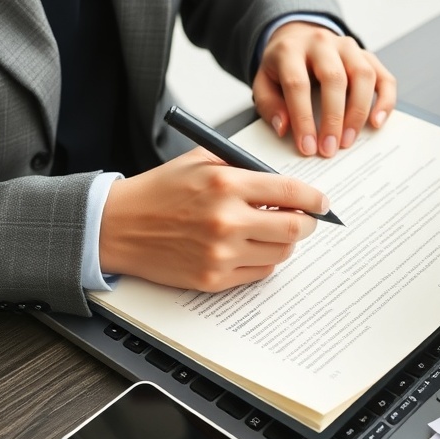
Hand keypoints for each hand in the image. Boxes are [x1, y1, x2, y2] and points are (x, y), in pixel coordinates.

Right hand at [99, 148, 326, 291]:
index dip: (315, 200)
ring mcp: (221, 253)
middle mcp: (226, 219)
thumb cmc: (160, 191)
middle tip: (304, 220)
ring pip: (280, 253)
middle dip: (307, 224)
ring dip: (283, 243)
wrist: (118, 226)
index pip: (291, 194)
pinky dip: (263, 260)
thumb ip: (246, 169)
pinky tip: (248, 247)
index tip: (321, 203)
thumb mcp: (202, 161)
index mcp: (225, 183)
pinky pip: (260, 273)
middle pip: (295, 229)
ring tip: (267, 231)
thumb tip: (289, 185)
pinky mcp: (213, 278)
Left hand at [252, 21, 396, 156]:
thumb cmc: (282, 69)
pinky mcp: (368, 56)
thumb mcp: (264, 83)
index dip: (303, 118)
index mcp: (290, 49)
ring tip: (348, 141)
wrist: (299, 39)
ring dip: (358, 113)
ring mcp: (348, 47)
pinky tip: (377, 122)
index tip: (307, 147)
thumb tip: (284, 128)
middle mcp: (322, 43)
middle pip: (334, 78)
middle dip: (333, 118)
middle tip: (330, 149)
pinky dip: (385, 101)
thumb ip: (269, 105)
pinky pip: (384, 78)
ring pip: (363, 75)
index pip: (298, 84)